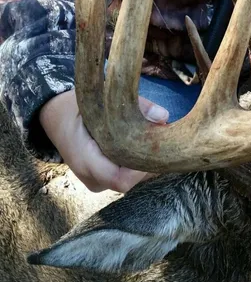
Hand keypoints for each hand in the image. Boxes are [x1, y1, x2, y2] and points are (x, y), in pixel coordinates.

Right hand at [39, 90, 167, 192]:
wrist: (56, 119)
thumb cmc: (75, 108)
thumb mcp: (98, 100)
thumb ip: (132, 106)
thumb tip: (163, 116)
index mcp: (83, 159)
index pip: (120, 179)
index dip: (141, 167)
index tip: (153, 144)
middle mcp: (91, 177)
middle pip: (131, 180)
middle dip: (149, 160)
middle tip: (161, 137)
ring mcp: (98, 182)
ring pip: (132, 179)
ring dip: (146, 160)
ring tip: (153, 137)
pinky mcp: (105, 179)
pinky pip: (128, 176)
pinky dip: (140, 161)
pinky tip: (145, 143)